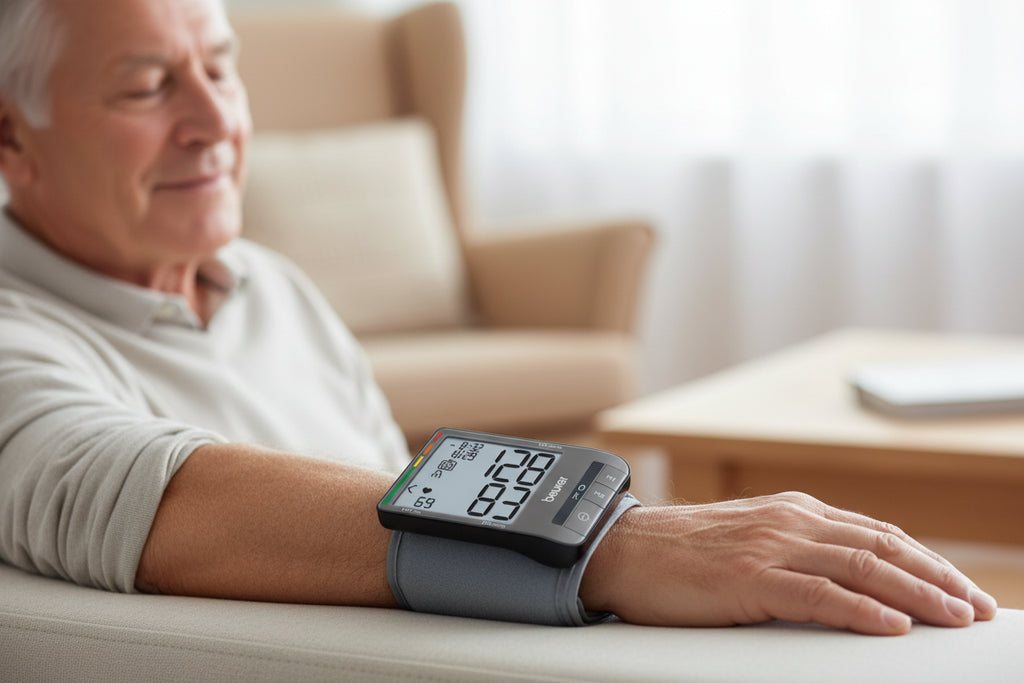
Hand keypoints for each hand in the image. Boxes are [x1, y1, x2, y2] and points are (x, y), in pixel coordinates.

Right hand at [579, 491, 997, 634]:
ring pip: (863, 567)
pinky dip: (862, 609)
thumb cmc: (681, 554)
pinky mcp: (750, 578)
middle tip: (979, 608)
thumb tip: (847, 584)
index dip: (927, 562)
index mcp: (794, 512)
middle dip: (939, 579)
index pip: (878, 534)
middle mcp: (791, 522)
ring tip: (957, 618)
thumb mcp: (750, 542)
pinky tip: (893, 626)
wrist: (622, 550)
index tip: (962, 588)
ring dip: (918, 594)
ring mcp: (771, 547)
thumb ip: (796, 552)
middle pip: (884, 547)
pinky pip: (819, 594)